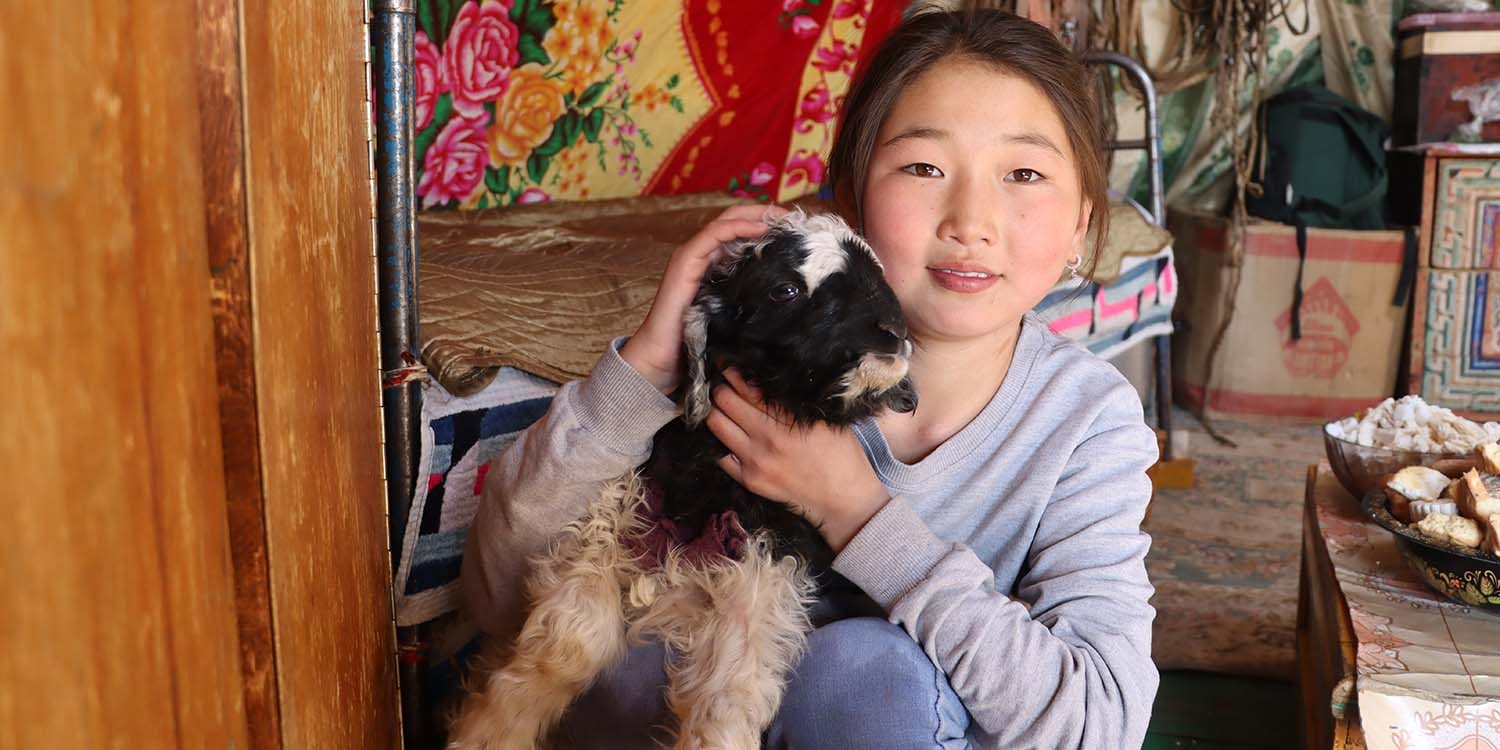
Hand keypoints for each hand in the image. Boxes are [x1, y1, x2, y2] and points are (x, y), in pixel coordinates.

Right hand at [620, 204, 789, 393]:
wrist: (661, 360)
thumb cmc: (696, 343)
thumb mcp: (733, 317)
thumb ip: (749, 302)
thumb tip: (787, 301)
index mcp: (712, 264)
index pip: (740, 231)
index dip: (767, 223)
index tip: (795, 228)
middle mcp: (701, 255)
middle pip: (734, 219)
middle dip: (764, 213)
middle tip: (793, 219)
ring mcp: (691, 256)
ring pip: (725, 221)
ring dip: (755, 215)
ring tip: (781, 218)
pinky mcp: (684, 263)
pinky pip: (712, 235)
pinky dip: (737, 227)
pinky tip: (759, 228)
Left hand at [707, 369, 890, 552]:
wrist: (844, 497)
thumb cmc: (841, 452)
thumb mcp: (824, 417)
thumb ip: (794, 399)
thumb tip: (764, 377)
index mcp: (788, 418)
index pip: (746, 385)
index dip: (733, 371)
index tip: (729, 365)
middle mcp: (767, 437)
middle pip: (724, 400)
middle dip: (722, 388)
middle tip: (725, 385)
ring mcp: (754, 460)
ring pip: (715, 424)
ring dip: (717, 411)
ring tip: (724, 408)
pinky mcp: (748, 479)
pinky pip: (719, 453)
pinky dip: (720, 440)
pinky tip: (729, 434)